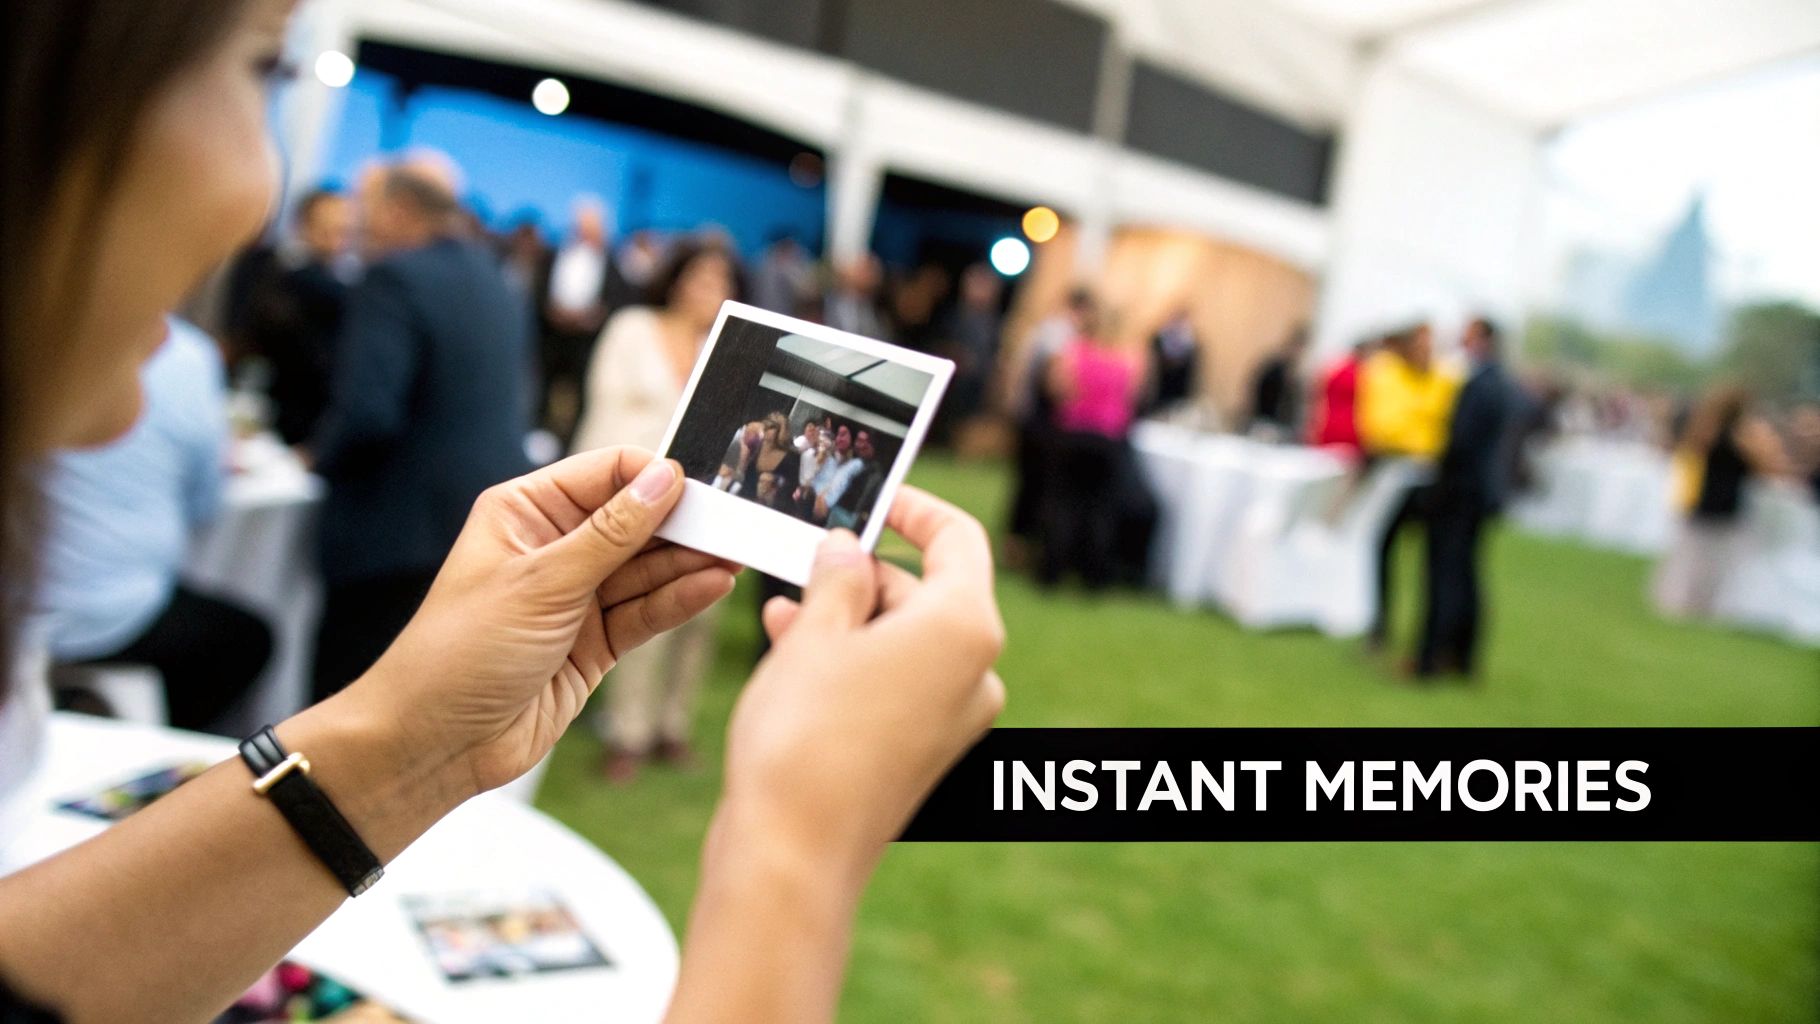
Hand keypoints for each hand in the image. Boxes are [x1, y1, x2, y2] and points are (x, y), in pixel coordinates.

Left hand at [344, 446, 736, 797]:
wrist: (435, 743)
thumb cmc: (461, 651)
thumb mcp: (541, 583)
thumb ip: (611, 534)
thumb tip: (664, 479)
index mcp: (526, 513)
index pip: (605, 473)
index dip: (653, 476)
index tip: (700, 486)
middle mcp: (554, 548)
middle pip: (635, 521)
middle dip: (682, 522)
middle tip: (734, 521)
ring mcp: (577, 597)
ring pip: (647, 569)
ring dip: (688, 562)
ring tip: (735, 553)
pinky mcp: (595, 643)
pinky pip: (645, 612)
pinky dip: (678, 600)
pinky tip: (712, 586)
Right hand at [718, 486, 1004, 874]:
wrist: (794, 853)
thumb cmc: (805, 735)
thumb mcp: (813, 633)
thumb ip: (837, 578)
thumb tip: (847, 550)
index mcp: (965, 627)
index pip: (957, 538)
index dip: (914, 509)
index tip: (873, 499)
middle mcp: (977, 672)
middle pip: (926, 592)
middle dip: (862, 575)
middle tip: (800, 564)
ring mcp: (956, 718)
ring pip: (903, 640)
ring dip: (846, 619)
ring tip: (780, 614)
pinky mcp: (927, 753)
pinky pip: (896, 683)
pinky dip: (853, 663)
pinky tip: (791, 654)